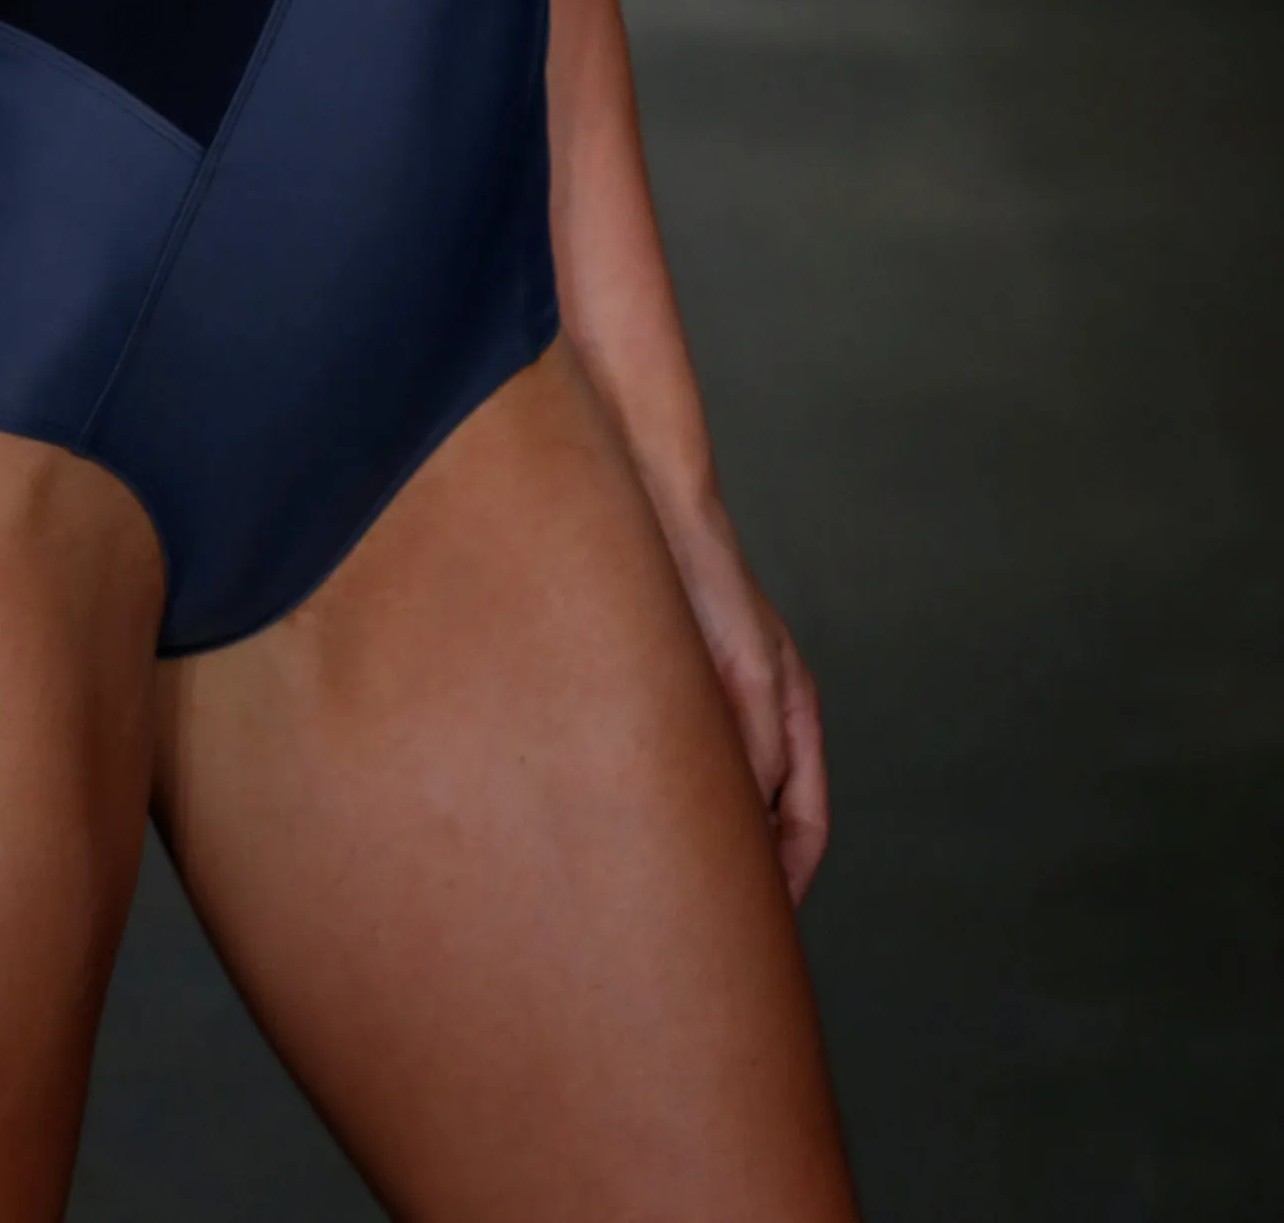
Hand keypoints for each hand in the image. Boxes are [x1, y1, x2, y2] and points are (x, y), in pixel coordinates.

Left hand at [665, 505, 829, 903]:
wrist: (655, 514)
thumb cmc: (708, 585)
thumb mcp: (743, 671)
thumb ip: (755, 742)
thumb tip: (749, 817)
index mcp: (795, 716)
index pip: (807, 822)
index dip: (789, 880)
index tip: (761, 930)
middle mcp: (764, 718)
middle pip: (769, 819)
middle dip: (749, 872)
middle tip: (712, 924)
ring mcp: (723, 707)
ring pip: (726, 797)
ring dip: (710, 838)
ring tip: (671, 885)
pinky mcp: (680, 695)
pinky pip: (688, 769)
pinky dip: (678, 803)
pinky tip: (638, 823)